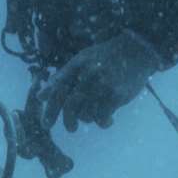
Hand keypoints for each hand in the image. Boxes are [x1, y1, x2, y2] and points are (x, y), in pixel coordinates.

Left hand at [37, 30, 163, 132]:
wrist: (138, 50)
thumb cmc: (106, 57)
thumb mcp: (82, 59)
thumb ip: (61, 77)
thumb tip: (40, 96)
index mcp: (77, 65)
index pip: (58, 89)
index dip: (50, 108)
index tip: (45, 124)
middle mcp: (88, 74)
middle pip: (70, 105)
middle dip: (68, 121)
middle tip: (71, 128)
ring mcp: (103, 84)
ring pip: (87, 113)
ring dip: (88, 119)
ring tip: (95, 115)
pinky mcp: (117, 94)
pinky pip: (103, 117)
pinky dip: (103, 122)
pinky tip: (108, 120)